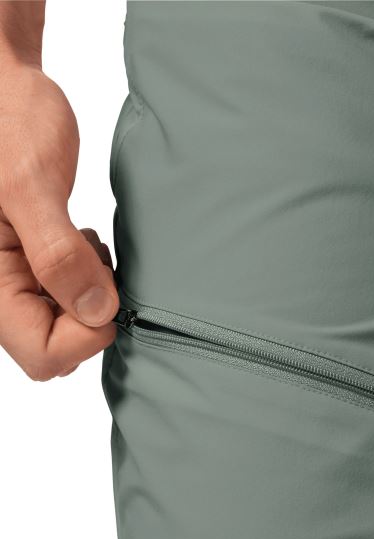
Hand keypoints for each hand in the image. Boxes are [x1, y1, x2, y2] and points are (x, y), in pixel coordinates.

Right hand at [0, 65, 118, 380]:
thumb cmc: (6, 123)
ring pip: (64, 325)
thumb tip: (97, 312)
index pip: (43, 355)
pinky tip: (81, 241)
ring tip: (84, 242)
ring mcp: (15, 280)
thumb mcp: (31, 185)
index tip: (107, 290)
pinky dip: (86, 277)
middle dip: (89, 313)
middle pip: (55, 347)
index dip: (86, 336)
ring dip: (89, 293)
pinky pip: (66, 298)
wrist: (4, 92)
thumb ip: (59, 254)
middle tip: (93, 259)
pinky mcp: (32, 266)